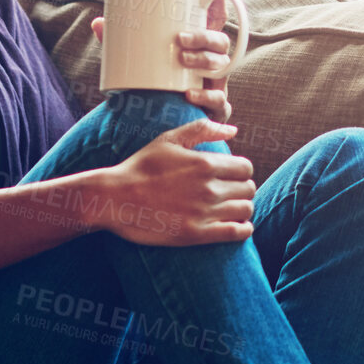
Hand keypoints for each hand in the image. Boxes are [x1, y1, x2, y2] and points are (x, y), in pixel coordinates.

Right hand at [87, 120, 255, 245]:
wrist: (115, 198)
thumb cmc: (141, 167)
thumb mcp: (168, 139)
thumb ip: (202, 130)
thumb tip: (233, 130)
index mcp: (205, 163)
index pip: (246, 168)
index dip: (241, 170)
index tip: (231, 175)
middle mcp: (209, 188)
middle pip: (248, 189)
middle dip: (242, 188)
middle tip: (230, 192)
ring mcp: (204, 212)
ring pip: (246, 210)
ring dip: (242, 208)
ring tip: (231, 208)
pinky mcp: (197, 234)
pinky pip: (236, 233)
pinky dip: (242, 229)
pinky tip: (237, 226)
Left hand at [92, 0, 235, 122]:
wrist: (158, 124)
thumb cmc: (153, 85)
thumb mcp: (138, 61)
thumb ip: (120, 43)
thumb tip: (99, 22)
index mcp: (199, 46)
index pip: (213, 20)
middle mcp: (212, 62)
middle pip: (220, 41)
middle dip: (204, 36)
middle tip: (179, 38)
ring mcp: (217, 85)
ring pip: (221, 67)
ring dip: (205, 60)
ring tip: (182, 59)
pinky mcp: (214, 108)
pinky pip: (219, 102)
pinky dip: (206, 97)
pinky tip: (190, 94)